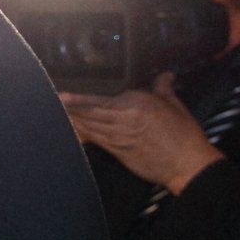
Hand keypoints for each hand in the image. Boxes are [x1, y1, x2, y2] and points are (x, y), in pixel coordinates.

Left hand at [60, 72, 223, 193]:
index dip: (80, 98)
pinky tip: (72, 129)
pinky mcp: (118, 152)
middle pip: (90, 112)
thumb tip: (164, 75)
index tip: (64, 93)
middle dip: (70, 107)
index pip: (101, 99)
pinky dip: (82, 134)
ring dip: (72, 119)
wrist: (187, 164)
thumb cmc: (184, 134)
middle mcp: (123, 119)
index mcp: (137, 103)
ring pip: (89, 126)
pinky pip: (95, 140)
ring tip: (56, 111)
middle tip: (52, 100)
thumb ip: (163, 89)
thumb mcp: (175, 106)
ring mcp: (119, 137)